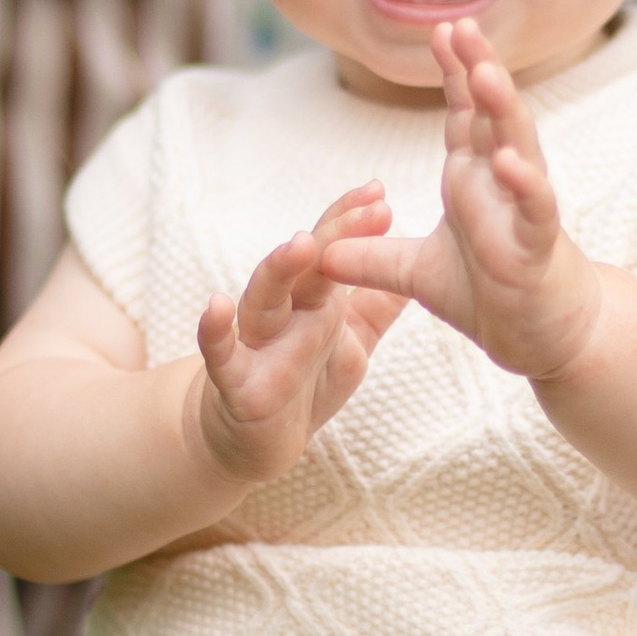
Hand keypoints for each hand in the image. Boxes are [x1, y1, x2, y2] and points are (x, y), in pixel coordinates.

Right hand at [193, 184, 403, 485]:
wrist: (256, 443)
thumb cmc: (304, 384)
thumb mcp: (352, 343)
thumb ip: (379, 305)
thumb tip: (420, 260)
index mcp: (316, 301)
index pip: (333, 250)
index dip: (351, 220)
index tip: (379, 192)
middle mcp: (286, 313)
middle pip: (307, 266)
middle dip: (335, 234)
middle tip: (368, 208)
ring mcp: (257, 343)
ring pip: (264, 298)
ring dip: (280, 269)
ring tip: (301, 244)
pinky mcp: (235, 383)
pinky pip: (222, 355)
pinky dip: (216, 331)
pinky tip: (217, 305)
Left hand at [322, 22, 604, 383]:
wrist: (541, 338)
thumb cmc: (491, 295)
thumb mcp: (414, 275)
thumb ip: (372, 259)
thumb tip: (322, 252)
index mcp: (473, 180)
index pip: (465, 115)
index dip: (456, 72)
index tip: (442, 29)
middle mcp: (500, 185)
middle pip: (492, 115)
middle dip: (480, 68)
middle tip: (463, 24)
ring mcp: (522, 212)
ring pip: (519, 149)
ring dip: (504, 110)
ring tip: (486, 73)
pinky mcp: (538, 247)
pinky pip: (535, 209)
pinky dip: (525, 185)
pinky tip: (510, 162)